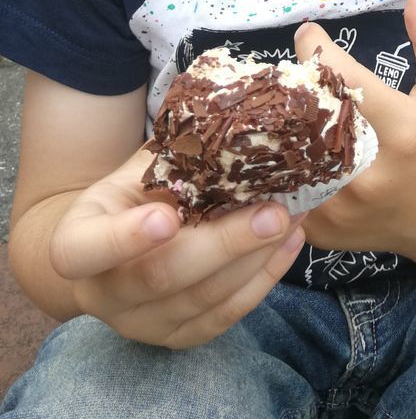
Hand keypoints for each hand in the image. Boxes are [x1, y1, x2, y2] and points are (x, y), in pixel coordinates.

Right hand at [49, 148, 305, 346]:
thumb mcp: (138, 169)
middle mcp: (103, 294)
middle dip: (224, 244)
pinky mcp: (180, 336)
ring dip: (256, 258)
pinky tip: (290, 241)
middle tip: (273, 211)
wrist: (118, 246)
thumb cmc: (133, 195)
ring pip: (203, 300)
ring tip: (294, 215)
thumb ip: (172, 158)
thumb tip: (235, 123)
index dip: (124, 238)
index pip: (84, 251)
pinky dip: (264, 277)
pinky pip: (226, 316)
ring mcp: (142, 324)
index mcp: (77, 244)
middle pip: (160, 278)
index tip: (167, 216)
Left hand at [294, 0, 415, 269]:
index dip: (318, 51)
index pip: (346, 83)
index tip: (307, 33)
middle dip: (291, 89)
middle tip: (285, 70)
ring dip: (278, 127)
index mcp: (401, 132)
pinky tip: (276, 145)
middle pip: (308, 120)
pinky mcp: (324, 230)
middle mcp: (368, 174)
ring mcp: (342, 208)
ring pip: (290, 158)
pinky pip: (288, 192)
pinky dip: (280, 167)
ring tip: (272, 103)